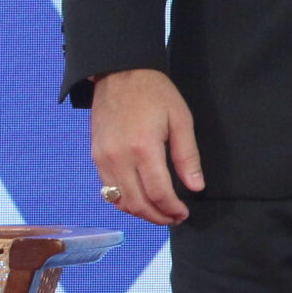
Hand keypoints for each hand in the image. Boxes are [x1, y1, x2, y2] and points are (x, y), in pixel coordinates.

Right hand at [90, 69, 202, 225]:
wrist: (120, 74)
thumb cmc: (155, 93)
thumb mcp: (181, 119)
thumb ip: (188, 156)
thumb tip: (196, 187)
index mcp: (143, 149)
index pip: (158, 193)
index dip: (173, 209)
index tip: (184, 214)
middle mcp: (119, 158)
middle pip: (137, 203)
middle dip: (158, 217)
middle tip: (175, 218)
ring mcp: (103, 159)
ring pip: (120, 201)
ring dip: (140, 213)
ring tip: (160, 212)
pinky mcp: (95, 157)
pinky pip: (108, 190)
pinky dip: (124, 201)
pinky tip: (140, 199)